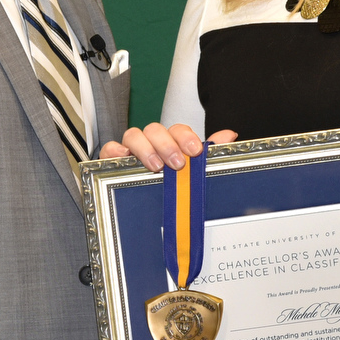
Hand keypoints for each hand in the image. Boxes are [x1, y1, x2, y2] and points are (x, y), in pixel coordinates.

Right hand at [100, 123, 235, 172]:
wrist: (148, 210)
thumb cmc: (171, 185)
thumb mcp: (193, 171)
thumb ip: (210, 152)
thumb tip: (230, 134)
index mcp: (171, 143)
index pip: (177, 129)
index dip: (185, 137)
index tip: (195, 151)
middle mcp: (151, 143)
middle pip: (155, 129)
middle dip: (167, 144)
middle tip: (176, 163)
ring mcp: (131, 150)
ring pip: (133, 134)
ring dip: (145, 148)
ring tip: (155, 166)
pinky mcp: (112, 160)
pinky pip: (109, 148)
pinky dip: (114, 150)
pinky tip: (124, 157)